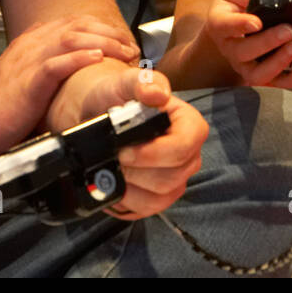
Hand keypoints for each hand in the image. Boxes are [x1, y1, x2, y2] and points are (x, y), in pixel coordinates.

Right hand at [0, 16, 139, 161]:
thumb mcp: (22, 74)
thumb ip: (43, 63)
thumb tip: (70, 64)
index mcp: (31, 40)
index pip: (72, 22)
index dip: (100, 27)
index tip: (121, 38)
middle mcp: (32, 44)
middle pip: (77, 25)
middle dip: (109, 32)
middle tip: (131, 46)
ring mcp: (29, 60)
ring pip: (72, 38)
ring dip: (103, 42)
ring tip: (124, 51)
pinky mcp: (28, 81)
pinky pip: (56, 64)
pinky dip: (78, 58)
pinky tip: (97, 58)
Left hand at [67, 65, 208, 219]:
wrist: (100, 112)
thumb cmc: (117, 95)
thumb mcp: (125, 82)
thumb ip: (142, 82)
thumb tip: (157, 94)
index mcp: (191, 126)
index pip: (183, 148)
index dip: (152, 153)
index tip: (123, 149)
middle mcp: (190, 155)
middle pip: (171, 177)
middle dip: (135, 171)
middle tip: (112, 157)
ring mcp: (177, 178)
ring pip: (160, 198)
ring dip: (129, 187)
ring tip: (111, 169)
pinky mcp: (160, 196)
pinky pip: (147, 211)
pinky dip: (125, 201)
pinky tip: (113, 183)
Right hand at [203, 0, 291, 88]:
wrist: (231, 22)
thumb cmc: (234, 6)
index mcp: (220, 25)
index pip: (225, 26)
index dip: (240, 25)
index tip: (256, 22)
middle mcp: (230, 48)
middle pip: (243, 52)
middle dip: (268, 42)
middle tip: (288, 30)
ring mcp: (244, 65)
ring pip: (257, 74)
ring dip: (279, 62)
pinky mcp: (260, 74)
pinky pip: (274, 84)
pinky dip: (291, 80)